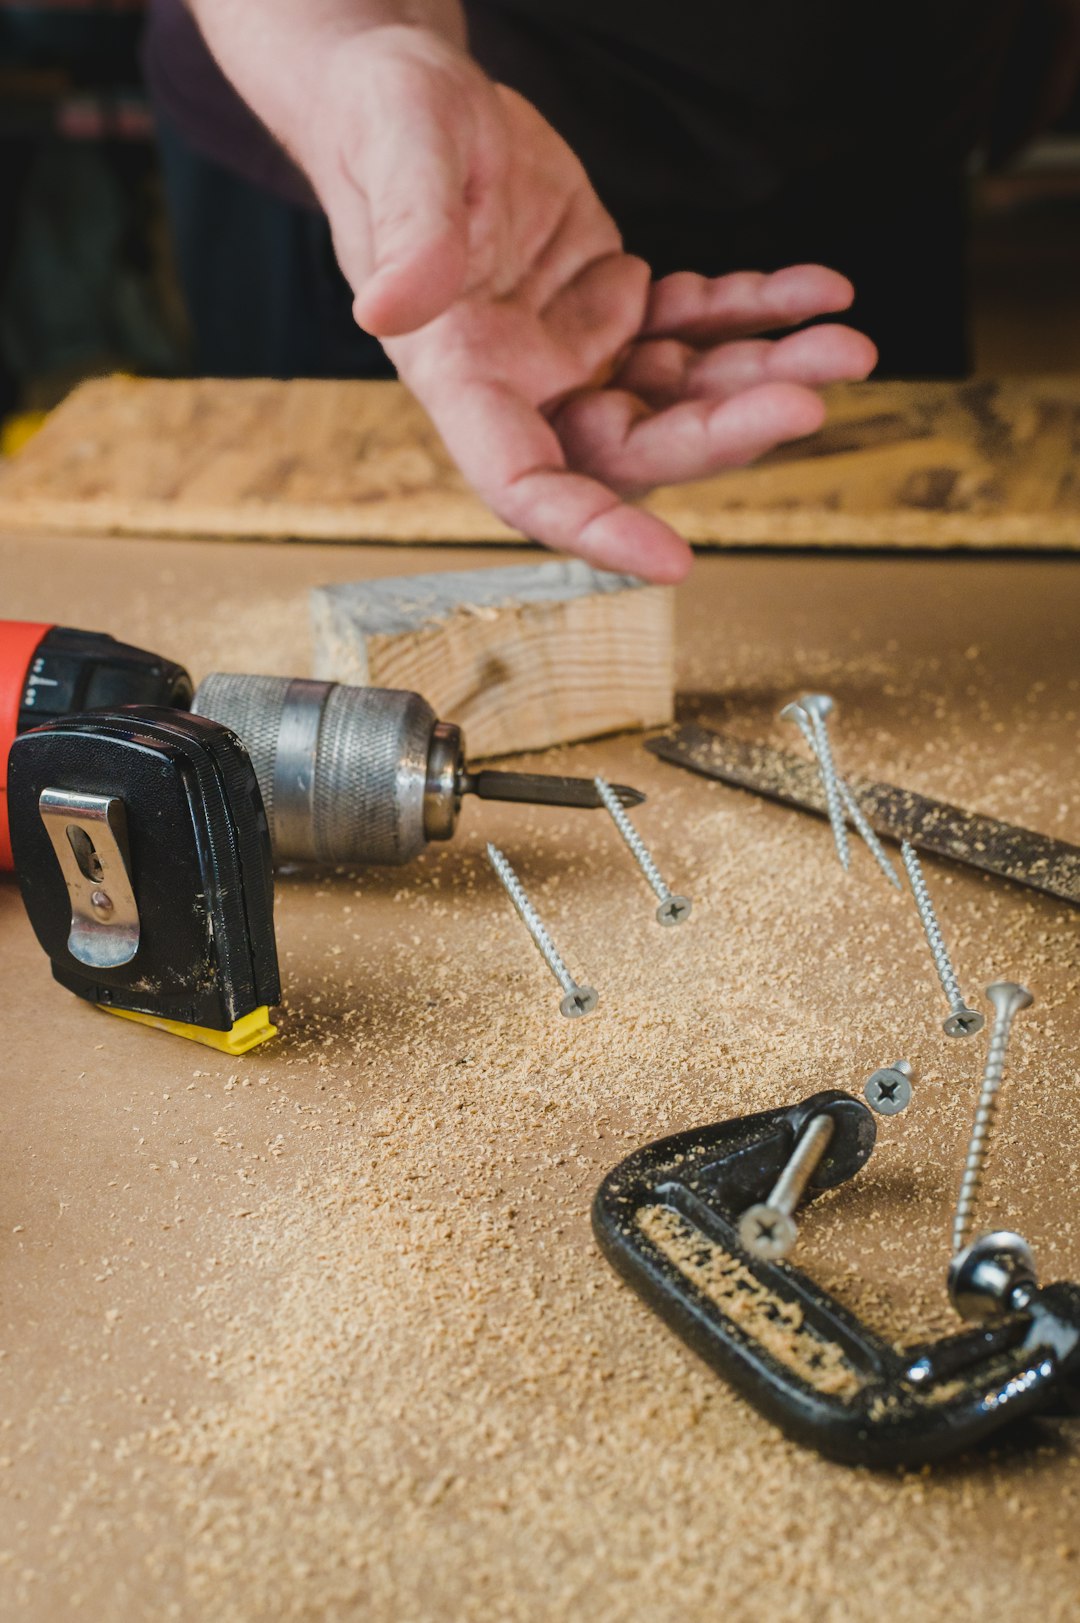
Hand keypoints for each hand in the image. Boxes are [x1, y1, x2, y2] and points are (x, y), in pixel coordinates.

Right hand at [296, 28, 878, 580]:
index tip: (673, 562)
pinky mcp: (618, 303)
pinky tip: (814, 290)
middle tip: (807, 397)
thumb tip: (388, 309)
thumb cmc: (387, 124)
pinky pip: (698, 326)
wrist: (418, 93)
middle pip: (635, 446)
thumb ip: (408, 238)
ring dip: (765, 374)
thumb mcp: (398, 159)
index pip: (524, 483)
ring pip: (683, 394)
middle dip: (723, 431)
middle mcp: (526, 383)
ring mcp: (578, 349)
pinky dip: (757, 312)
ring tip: (843, 341)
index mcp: (463, 374)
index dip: (593, 530)